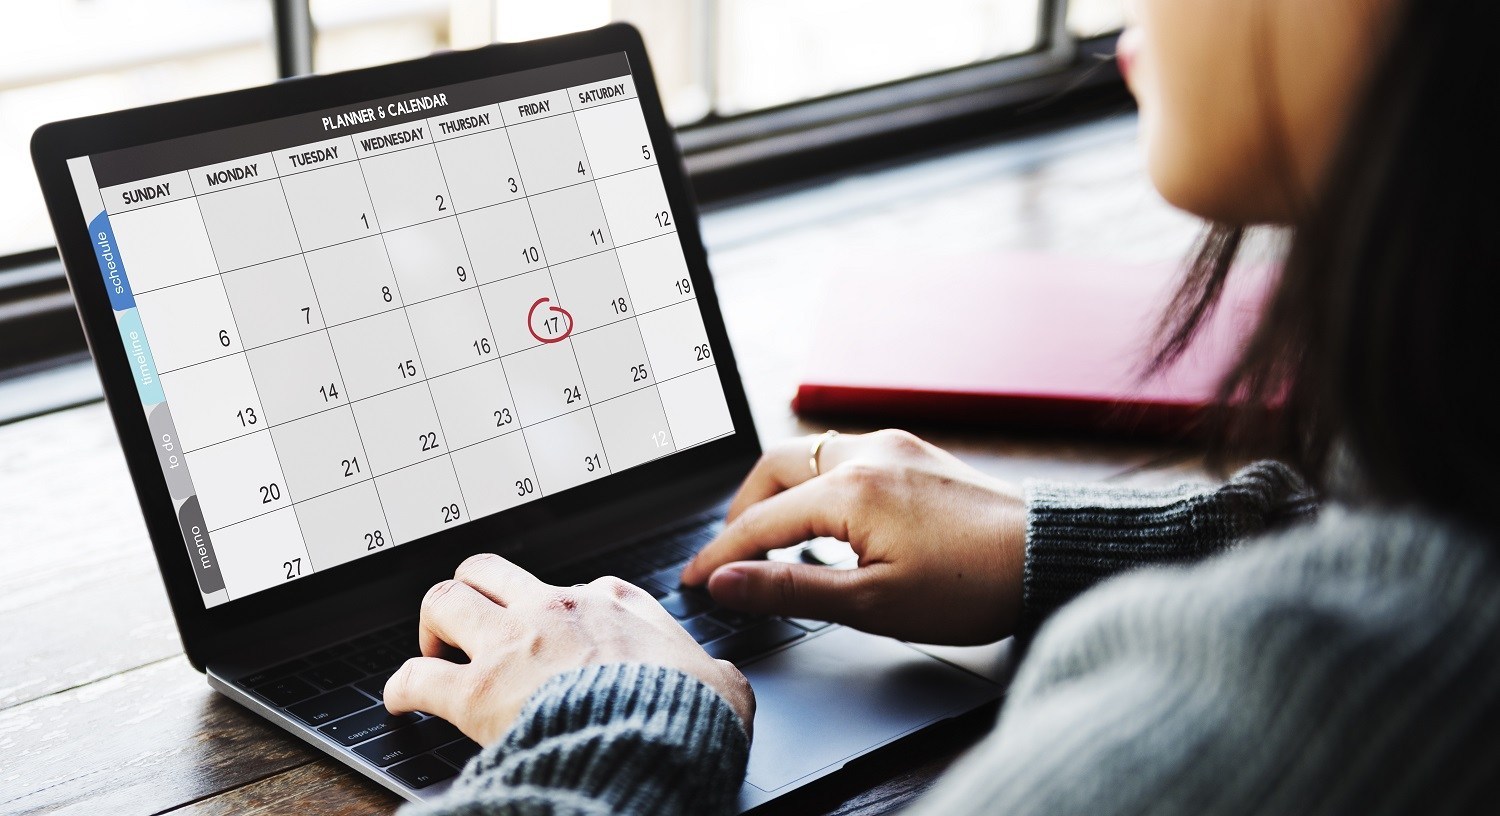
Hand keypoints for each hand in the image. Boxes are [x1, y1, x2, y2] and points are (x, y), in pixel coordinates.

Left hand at [385, 553, 754, 745]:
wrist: (655, 742)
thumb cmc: (688, 715)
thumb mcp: (722, 684)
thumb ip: (714, 673)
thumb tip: (724, 682)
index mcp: (614, 604)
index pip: (576, 587)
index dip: (560, 612)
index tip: (556, 635)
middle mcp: (556, 609)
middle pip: (490, 570)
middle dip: (473, 591)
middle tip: (471, 625)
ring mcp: (512, 644)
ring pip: (445, 599)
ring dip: (432, 624)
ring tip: (433, 649)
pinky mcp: (477, 690)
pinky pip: (416, 676)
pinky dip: (401, 686)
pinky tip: (400, 699)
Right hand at [680, 430, 1025, 644]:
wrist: (1049, 556)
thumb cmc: (973, 586)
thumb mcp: (871, 604)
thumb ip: (791, 588)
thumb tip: (727, 582)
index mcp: (850, 489)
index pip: (760, 521)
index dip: (720, 554)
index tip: (694, 580)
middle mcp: (867, 453)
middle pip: (774, 468)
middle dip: (743, 510)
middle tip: (732, 555)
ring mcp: (894, 447)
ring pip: (809, 455)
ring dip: (781, 493)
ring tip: (774, 542)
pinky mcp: (915, 453)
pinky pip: (844, 456)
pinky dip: (817, 484)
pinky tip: (827, 522)